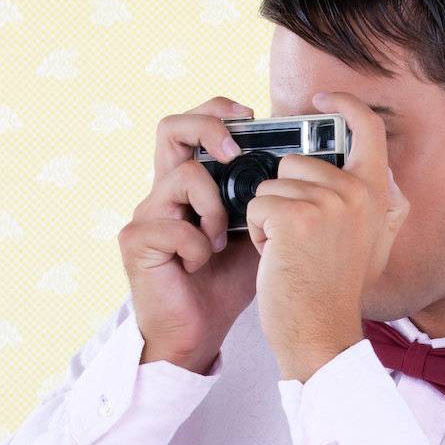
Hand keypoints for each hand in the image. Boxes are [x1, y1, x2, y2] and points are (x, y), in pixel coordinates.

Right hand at [118, 96, 261, 367]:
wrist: (199, 333)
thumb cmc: (225, 284)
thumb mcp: (257, 234)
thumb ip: (268, 201)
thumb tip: (307, 169)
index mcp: (190, 185)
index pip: (194, 126)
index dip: (218, 111)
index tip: (251, 117)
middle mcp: (163, 191)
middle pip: (171, 128)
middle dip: (209, 128)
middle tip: (235, 153)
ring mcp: (146, 214)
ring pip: (184, 176)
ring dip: (214, 206)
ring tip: (220, 239)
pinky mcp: (137, 241)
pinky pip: (174, 226)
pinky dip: (197, 246)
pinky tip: (200, 265)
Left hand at [246, 90, 410, 378]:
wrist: (321, 333)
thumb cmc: (335, 293)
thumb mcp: (372, 243)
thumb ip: (369, 204)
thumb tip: (369, 172)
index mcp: (378, 194)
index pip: (368, 127)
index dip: (344, 104)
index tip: (320, 100)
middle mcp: (358, 192)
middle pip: (297, 162)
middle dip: (284, 197)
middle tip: (299, 240)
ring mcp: (328, 202)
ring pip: (271, 185)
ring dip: (269, 218)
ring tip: (289, 252)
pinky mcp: (296, 217)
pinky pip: (257, 205)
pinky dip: (258, 233)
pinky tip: (276, 259)